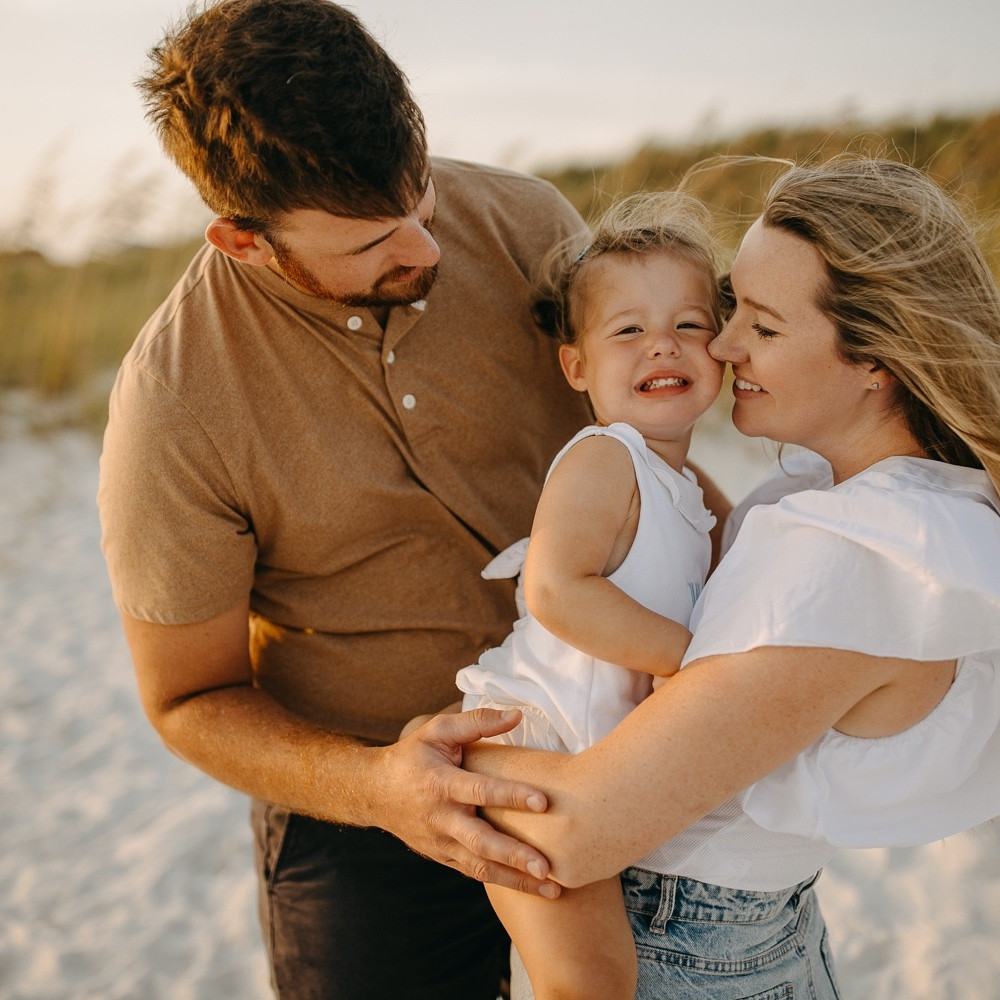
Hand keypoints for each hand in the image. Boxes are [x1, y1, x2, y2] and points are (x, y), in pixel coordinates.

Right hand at [375, 709, 560, 896]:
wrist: (374, 792)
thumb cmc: (413, 755)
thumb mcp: (438, 730)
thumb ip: (478, 721)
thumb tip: (517, 715)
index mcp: (440, 784)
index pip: (479, 791)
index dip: (511, 795)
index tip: (543, 801)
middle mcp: (441, 818)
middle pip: (480, 842)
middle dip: (514, 856)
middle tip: (547, 867)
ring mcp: (442, 842)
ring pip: (480, 866)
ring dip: (516, 880)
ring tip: (551, 890)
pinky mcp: (444, 857)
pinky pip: (474, 872)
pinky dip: (502, 882)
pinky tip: (532, 889)